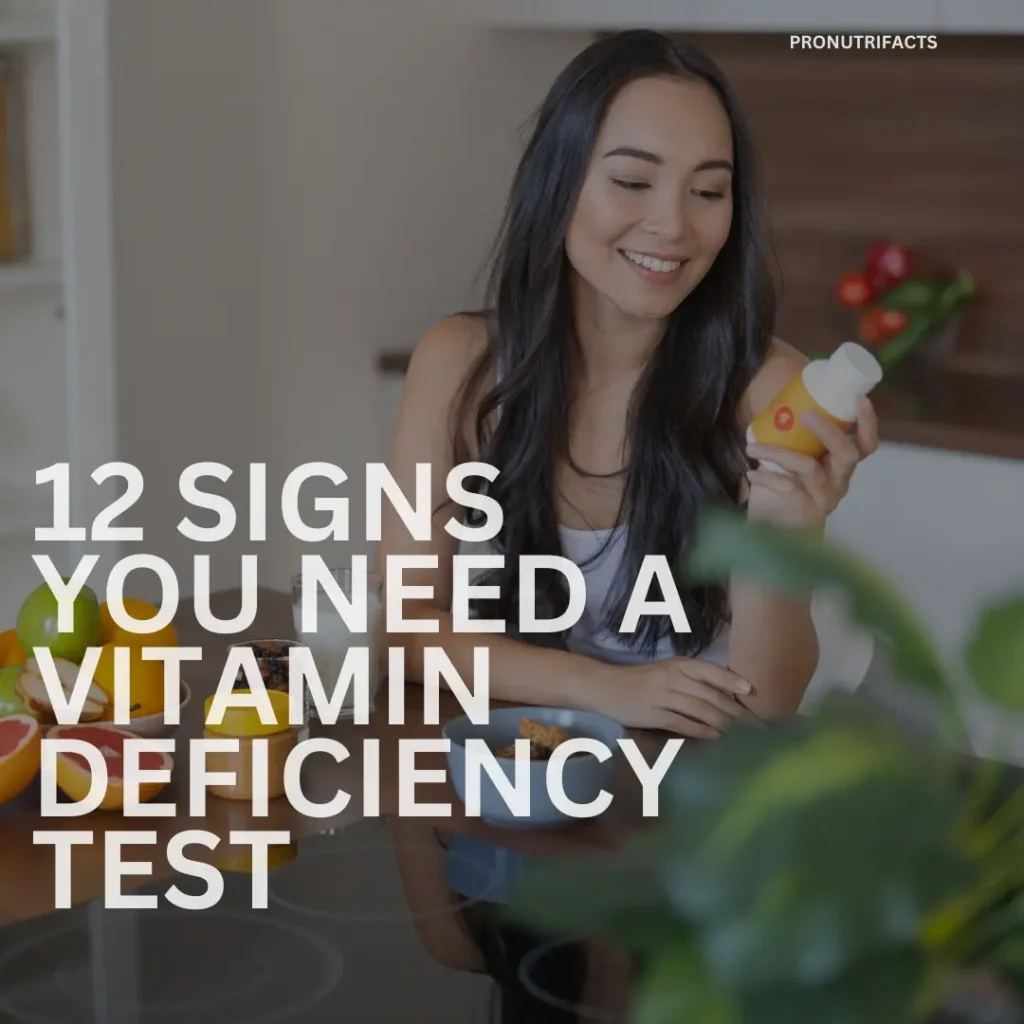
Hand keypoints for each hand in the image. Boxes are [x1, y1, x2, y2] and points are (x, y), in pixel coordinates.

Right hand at [591, 657, 759, 738]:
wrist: (606, 687)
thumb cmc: (641, 680)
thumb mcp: (667, 672)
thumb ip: (692, 681)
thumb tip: (725, 696)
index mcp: (678, 665)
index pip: (709, 670)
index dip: (730, 680)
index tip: (751, 690)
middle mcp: (673, 678)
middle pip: (710, 695)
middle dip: (737, 711)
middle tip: (757, 725)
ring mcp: (663, 696)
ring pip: (700, 709)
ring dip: (725, 723)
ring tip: (744, 735)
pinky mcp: (654, 715)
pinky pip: (682, 723)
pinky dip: (700, 730)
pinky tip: (716, 737)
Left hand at [745, 397, 878, 527]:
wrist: (773, 532)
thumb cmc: (784, 490)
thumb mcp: (793, 462)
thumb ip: (795, 441)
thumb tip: (778, 405)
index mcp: (840, 465)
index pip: (866, 445)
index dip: (868, 423)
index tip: (860, 399)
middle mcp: (839, 481)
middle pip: (848, 454)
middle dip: (829, 431)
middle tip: (806, 416)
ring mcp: (825, 498)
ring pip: (809, 467)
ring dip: (778, 453)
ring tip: (752, 448)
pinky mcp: (807, 511)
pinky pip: (789, 488)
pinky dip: (767, 479)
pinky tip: (751, 475)